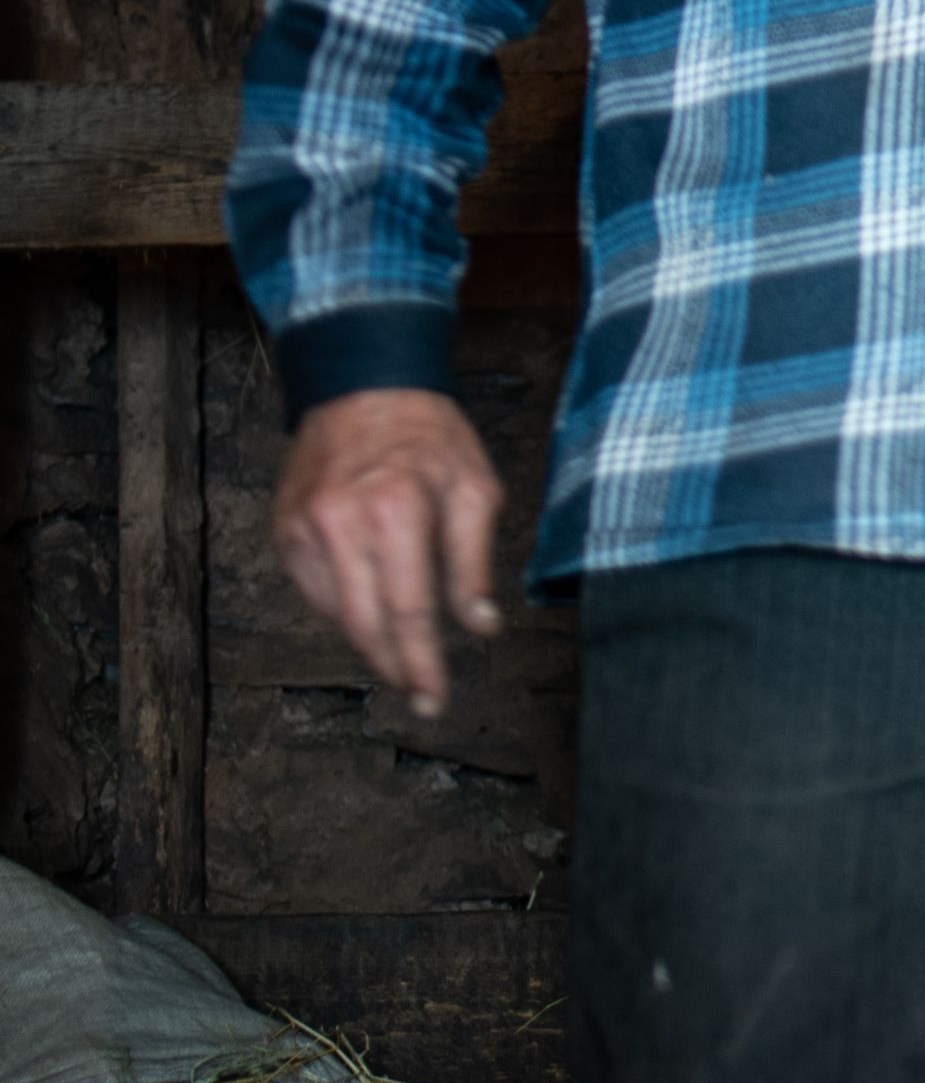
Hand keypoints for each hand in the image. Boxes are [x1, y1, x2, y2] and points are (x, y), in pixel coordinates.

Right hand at [271, 388, 506, 719]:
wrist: (362, 384)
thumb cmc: (430, 436)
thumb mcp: (475, 489)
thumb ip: (474, 562)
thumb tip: (481, 625)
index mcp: (395, 512)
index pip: (408, 610)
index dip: (422, 662)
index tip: (436, 698)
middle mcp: (340, 523)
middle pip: (364, 624)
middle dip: (395, 667)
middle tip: (423, 697)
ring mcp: (304, 528)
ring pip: (334, 613)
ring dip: (370, 642)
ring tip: (404, 654)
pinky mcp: (285, 529)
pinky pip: (313, 590)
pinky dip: (343, 608)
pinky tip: (371, 609)